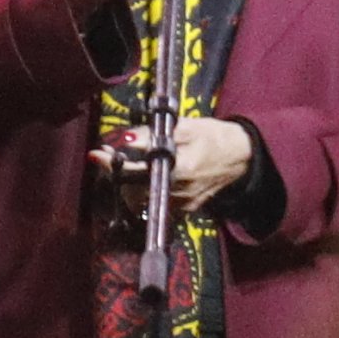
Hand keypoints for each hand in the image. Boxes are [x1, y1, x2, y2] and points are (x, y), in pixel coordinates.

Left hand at [92, 115, 256, 215]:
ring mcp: (182, 204)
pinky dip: (145, 192)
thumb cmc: (215, 137)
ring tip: (127, 165)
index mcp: (180, 168)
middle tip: (108, 155)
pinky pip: (156, 204)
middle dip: (117, 173)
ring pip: (142, 199)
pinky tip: (146, 178)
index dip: (112, 164)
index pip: (136, 170)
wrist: (243, 157)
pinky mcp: (185, 210)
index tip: (95, 155)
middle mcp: (179, 191)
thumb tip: (126, 137)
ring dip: (128, 183)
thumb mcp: (187, 127)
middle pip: (133, 188)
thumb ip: (155, 133)